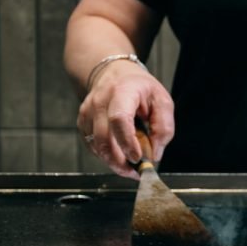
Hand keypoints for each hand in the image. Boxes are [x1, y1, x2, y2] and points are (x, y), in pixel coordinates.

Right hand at [78, 61, 173, 178]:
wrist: (113, 73)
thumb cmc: (140, 88)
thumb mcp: (162, 100)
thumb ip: (163, 127)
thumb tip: (154, 154)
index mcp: (122, 92)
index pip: (119, 119)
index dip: (127, 142)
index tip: (138, 158)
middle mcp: (99, 101)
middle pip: (103, 138)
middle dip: (120, 161)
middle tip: (136, 172)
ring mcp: (87, 112)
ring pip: (96, 146)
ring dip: (113, 162)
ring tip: (131, 168)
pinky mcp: (83, 123)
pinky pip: (92, 146)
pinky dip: (106, 157)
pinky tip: (120, 157)